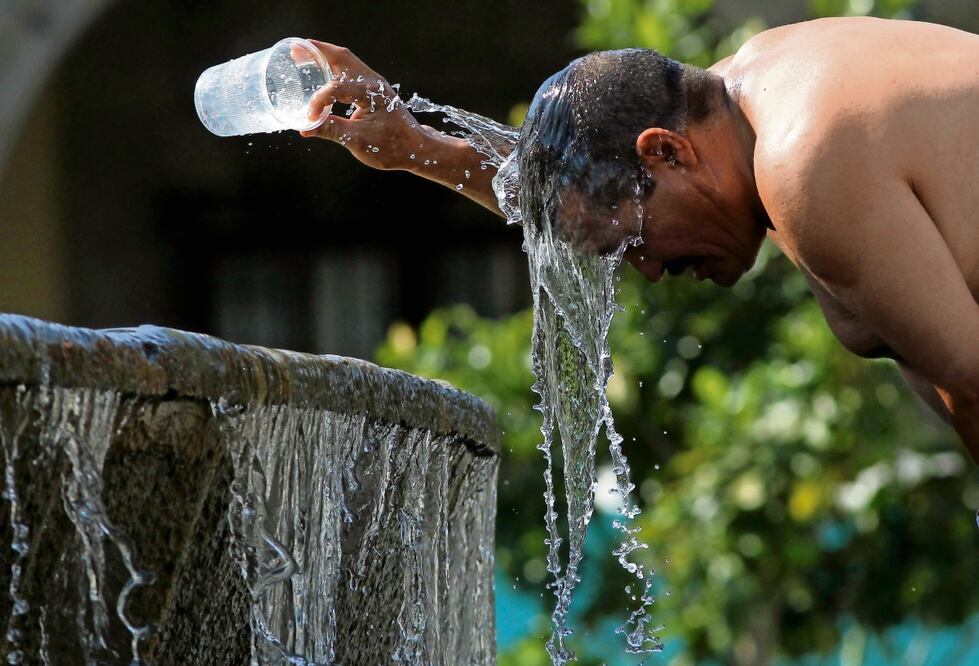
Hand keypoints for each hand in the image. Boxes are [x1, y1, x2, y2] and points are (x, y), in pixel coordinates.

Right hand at [298, 40, 428, 170]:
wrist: (416, 148)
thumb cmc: (391, 146)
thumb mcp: (358, 141)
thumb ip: (331, 131)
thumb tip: (305, 128)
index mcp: (370, 94)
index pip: (336, 89)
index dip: (318, 102)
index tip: (309, 119)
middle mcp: (374, 82)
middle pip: (342, 58)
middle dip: (317, 52)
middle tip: (295, 51)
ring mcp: (375, 84)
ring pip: (347, 61)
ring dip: (326, 56)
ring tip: (305, 55)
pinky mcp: (374, 90)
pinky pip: (352, 71)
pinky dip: (335, 67)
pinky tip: (323, 73)